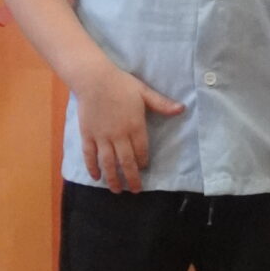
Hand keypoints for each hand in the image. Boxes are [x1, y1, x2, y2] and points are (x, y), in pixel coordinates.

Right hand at [74, 62, 184, 192]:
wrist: (94, 79)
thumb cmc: (121, 84)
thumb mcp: (144, 92)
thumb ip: (162, 104)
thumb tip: (182, 109)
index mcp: (135, 126)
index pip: (141, 150)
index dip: (142, 162)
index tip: (143, 169)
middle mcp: (118, 135)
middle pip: (126, 162)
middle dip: (131, 178)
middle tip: (135, 191)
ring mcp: (102, 137)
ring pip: (108, 163)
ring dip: (113, 178)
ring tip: (117, 190)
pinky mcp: (88, 135)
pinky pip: (90, 155)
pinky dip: (92, 168)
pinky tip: (96, 177)